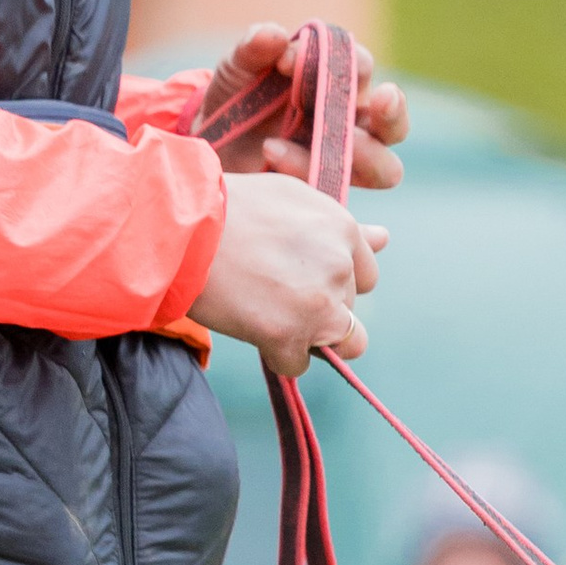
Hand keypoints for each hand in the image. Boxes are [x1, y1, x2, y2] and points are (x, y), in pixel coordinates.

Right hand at [191, 173, 387, 376]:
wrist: (180, 228)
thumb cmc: (226, 208)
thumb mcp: (289, 199)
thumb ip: (338, 226)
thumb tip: (385, 238)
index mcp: (342, 229)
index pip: (364, 277)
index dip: (331, 282)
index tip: (297, 275)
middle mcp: (340, 266)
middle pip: (349, 309)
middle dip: (318, 308)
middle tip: (270, 289)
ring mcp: (319, 303)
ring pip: (341, 342)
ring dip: (311, 337)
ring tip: (270, 315)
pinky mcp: (290, 334)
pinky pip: (298, 364)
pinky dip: (277, 355)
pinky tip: (251, 327)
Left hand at [204, 23, 407, 193]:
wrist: (209, 142)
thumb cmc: (237, 96)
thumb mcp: (238, 66)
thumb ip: (253, 48)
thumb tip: (275, 35)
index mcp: (340, 81)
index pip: (362, 67)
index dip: (338, 61)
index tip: (285, 61)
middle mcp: (351, 122)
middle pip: (395, 125)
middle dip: (393, 116)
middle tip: (381, 103)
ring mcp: (341, 160)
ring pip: (383, 169)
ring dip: (359, 158)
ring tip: (310, 142)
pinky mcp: (323, 189)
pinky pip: (335, 189)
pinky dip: (306, 172)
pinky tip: (270, 152)